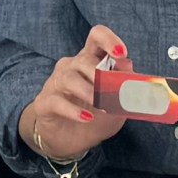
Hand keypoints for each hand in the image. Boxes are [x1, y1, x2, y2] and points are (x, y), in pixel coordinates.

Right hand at [20, 26, 131, 169]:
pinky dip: (73, 110)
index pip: (97, 37)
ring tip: (102, 107)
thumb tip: (132, 72)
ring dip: (89, 92)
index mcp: (91, 60)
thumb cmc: (95, 117)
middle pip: (84, 60)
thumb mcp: (117, 105)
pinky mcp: (44, 103)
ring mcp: (55, 84)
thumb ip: (125, 88)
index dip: (109, 40)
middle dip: (101, 74)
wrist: (69, 141)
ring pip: (69, 78)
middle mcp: (71, 67)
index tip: (122, 53)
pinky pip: (56, 101)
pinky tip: (87, 117)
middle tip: (115, 92)